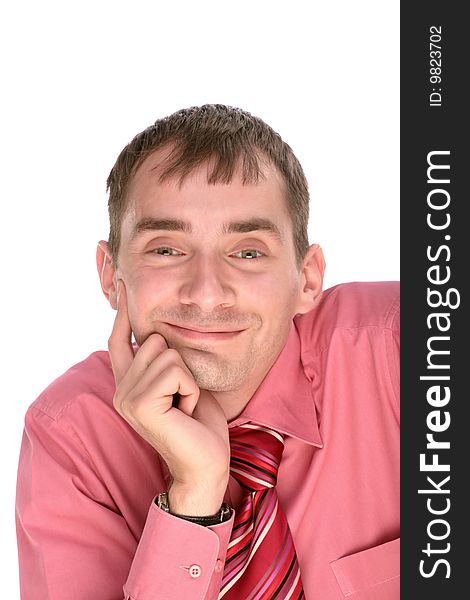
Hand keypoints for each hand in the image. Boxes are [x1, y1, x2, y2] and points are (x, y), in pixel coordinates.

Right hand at [108, 280, 229, 514]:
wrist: (207, 464)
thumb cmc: (200, 424)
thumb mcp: (182, 382)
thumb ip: (165, 360)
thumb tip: (158, 331)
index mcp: (130, 384)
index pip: (119, 340)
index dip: (122, 312)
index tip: (125, 284)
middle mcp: (122, 389)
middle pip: (152, 338)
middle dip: (180, 362)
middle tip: (183, 396)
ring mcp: (127, 397)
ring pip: (166, 351)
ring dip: (188, 378)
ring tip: (185, 405)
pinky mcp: (140, 405)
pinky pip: (174, 370)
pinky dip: (190, 389)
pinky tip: (186, 412)